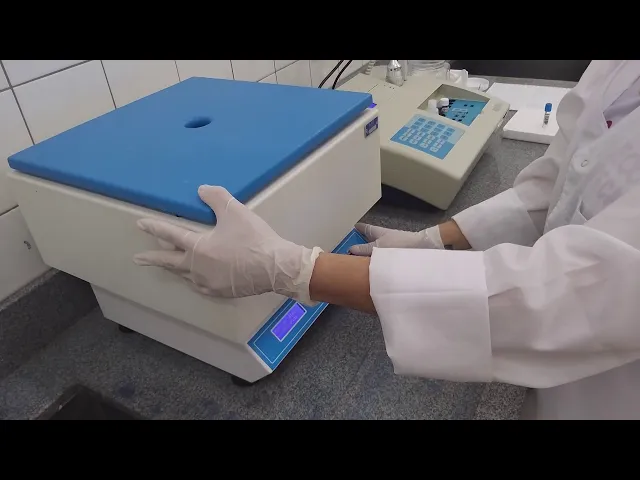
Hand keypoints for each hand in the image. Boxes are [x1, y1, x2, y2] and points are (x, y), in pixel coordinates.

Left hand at [133, 185, 322, 304]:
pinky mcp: (221, 291)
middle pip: (169, 262)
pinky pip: (200, 285)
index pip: (170, 234)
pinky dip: (194, 279)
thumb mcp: (235, 211)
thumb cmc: (253, 238)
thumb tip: (201, 189)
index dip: (154, 227)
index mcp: (197, 247)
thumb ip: (216, 197)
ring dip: (175, 268)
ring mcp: (208, 282)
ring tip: (171, 265)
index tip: (140, 223)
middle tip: (138, 259)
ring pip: (185, 275)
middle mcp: (197, 267)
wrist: (275, 266)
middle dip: (152, 259)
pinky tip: (197, 278)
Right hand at [348, 222, 443, 255]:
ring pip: (374, 251)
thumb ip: (364, 249)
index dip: (356, 229)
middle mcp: (382, 238)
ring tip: (357, 264)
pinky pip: (381, 259)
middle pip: (367, 240)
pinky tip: (371, 271)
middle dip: (359, 245)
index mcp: (377, 232)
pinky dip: (375, 263)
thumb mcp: (378, 246)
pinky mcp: (394, 257)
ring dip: (367, 256)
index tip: (348, 231)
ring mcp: (388, 247)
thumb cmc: (400, 243)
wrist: (422, 248)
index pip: (364, 228)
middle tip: (348, 253)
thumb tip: (350, 250)